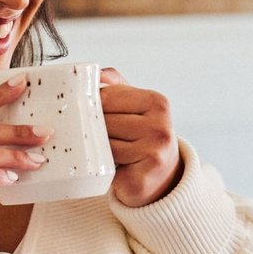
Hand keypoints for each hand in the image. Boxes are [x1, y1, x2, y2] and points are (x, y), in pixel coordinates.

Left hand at [100, 67, 182, 206]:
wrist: (163, 179)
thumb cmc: (143, 138)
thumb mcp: (137, 106)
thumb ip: (116, 86)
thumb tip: (95, 72)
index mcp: (158, 103)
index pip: (107, 97)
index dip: (92, 106)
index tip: (89, 113)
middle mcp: (160, 128)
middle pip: (103, 122)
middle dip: (93, 130)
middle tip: (98, 138)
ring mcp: (153, 156)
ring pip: (102, 146)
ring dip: (97, 151)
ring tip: (108, 154)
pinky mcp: (140, 181)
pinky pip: (104, 170)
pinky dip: (101, 171)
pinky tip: (111, 170)